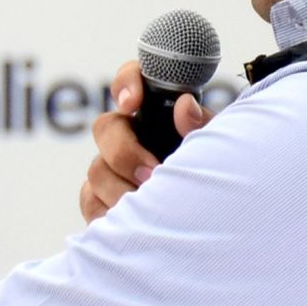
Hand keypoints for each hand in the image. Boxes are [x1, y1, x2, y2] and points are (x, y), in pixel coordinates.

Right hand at [78, 60, 211, 222]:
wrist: (216, 225)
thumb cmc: (216, 179)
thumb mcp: (217, 151)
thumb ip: (202, 127)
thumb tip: (185, 105)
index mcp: (157, 115)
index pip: (131, 81)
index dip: (126, 84)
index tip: (132, 104)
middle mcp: (130, 138)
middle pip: (105, 127)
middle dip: (124, 151)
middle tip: (151, 174)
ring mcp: (112, 169)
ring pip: (96, 168)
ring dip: (120, 189)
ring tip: (149, 210)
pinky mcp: (101, 201)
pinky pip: (89, 200)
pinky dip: (107, 211)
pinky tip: (131, 221)